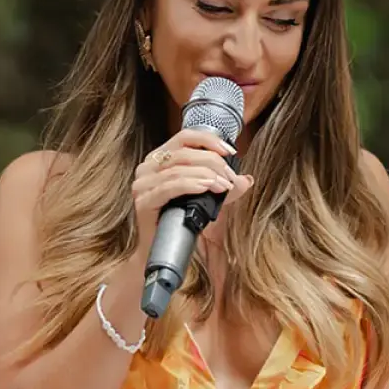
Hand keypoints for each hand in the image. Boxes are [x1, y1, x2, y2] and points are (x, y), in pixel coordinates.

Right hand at [129, 129, 253, 245]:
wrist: (160, 250)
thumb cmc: (179, 221)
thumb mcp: (205, 198)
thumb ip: (223, 186)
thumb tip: (246, 179)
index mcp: (159, 159)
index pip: (185, 137)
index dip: (209, 140)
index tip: (231, 152)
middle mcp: (147, 168)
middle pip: (184, 153)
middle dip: (213, 163)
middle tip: (230, 178)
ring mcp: (142, 185)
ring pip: (178, 169)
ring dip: (206, 175)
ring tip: (224, 186)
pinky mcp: (143, 202)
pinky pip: (169, 187)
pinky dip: (191, 185)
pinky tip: (206, 188)